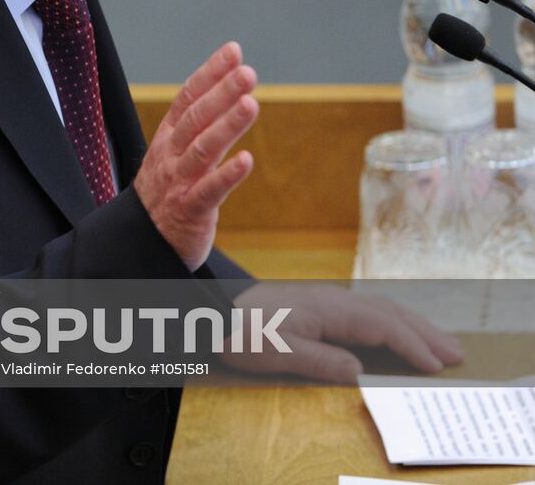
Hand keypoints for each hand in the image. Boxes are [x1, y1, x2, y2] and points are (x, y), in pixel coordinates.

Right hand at [133, 41, 258, 271]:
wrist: (141, 241)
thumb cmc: (168, 191)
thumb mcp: (176, 152)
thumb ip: (200, 125)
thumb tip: (230, 86)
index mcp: (168, 136)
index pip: (188, 97)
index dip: (211, 73)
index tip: (234, 51)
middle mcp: (171, 154)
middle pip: (196, 118)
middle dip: (222, 92)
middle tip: (248, 72)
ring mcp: (178, 182)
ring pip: (202, 149)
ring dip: (227, 125)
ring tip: (251, 103)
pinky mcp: (190, 210)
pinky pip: (209, 191)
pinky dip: (227, 175)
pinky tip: (246, 160)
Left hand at [222, 283, 464, 382]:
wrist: (215, 309)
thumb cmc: (243, 331)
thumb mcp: (277, 352)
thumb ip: (320, 361)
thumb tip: (361, 371)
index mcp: (329, 308)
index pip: (382, 325)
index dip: (412, 344)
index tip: (438, 365)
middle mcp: (333, 300)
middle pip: (389, 312)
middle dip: (424, 331)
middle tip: (457, 352)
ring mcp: (327, 301)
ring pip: (379, 310)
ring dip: (411, 325)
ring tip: (438, 342)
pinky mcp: (319, 307)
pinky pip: (366, 313)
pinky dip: (390, 323)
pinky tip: (394, 334)